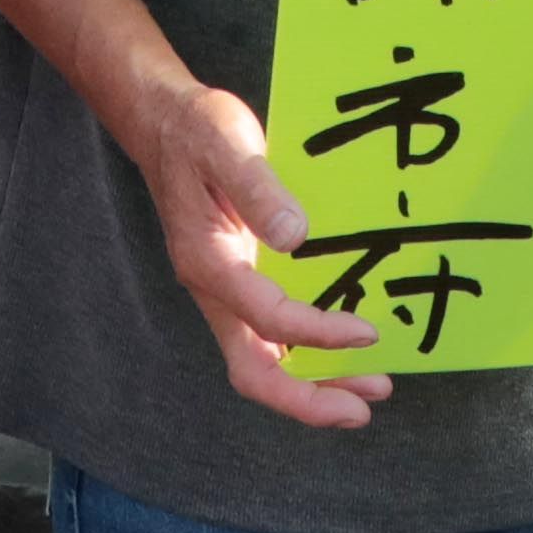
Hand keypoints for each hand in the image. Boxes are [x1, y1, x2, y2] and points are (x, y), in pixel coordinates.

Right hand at [147, 80, 391, 431]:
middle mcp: (213, 288)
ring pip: (263, 361)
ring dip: (312, 384)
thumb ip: (257, 187)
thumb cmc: (197, 130)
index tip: (368, 332)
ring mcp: (225, 291)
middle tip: (363, 409)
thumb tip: (296, 235)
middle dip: (307, 399)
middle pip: (253, 370)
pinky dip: (307, 354)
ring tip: (370, 388)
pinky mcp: (240, 282)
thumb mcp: (226, 142)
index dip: (317, 333)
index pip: (266, 316)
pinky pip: (271, 336)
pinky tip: (345, 350)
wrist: (163, 124)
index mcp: (208, 262)